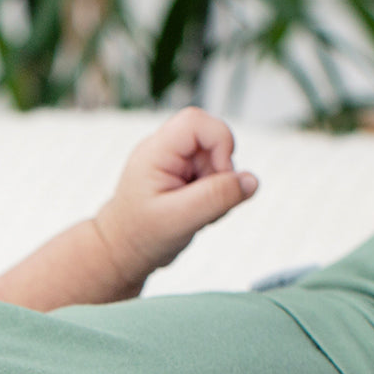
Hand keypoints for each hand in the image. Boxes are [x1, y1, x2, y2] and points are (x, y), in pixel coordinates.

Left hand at [94, 107, 257, 288]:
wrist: (122, 251)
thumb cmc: (139, 236)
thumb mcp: (180, 220)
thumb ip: (216, 198)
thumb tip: (251, 180)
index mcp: (155, 153)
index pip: (195, 121)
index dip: (219, 141)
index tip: (219, 174)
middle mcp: (163, 150)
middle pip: (212, 138)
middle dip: (220, 170)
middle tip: (208, 202)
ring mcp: (174, 162)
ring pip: (216, 158)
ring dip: (218, 187)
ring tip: (198, 213)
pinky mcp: (183, 175)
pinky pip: (213, 174)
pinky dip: (214, 194)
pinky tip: (198, 212)